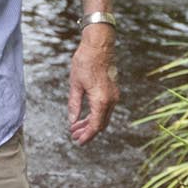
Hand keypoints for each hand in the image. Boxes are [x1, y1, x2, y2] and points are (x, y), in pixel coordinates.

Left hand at [66, 26, 117, 144]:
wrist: (99, 45)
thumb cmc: (85, 62)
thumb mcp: (75, 84)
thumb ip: (74, 105)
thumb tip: (72, 121)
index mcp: (101, 100)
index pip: (95, 126)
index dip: (87, 135)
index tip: (78, 141)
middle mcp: (111, 99)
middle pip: (101, 123)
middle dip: (88, 131)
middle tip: (74, 135)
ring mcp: (114, 95)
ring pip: (104, 116)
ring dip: (91, 123)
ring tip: (76, 127)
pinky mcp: (113, 90)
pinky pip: (106, 108)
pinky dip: (96, 114)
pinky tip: (85, 115)